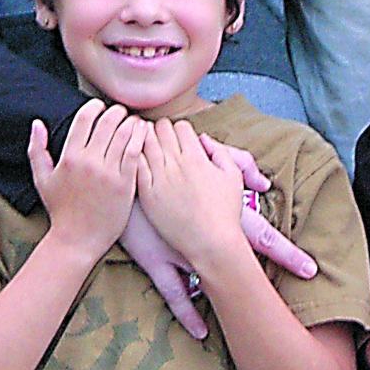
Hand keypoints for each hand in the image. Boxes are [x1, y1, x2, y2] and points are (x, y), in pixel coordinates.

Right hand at [27, 101, 143, 256]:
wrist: (77, 240)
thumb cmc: (60, 210)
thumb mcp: (42, 179)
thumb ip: (37, 149)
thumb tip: (37, 123)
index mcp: (70, 157)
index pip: (85, 118)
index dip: (94, 106)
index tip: (100, 106)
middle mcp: (90, 162)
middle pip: (108, 122)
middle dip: (116, 112)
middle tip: (119, 113)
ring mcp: (109, 173)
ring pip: (125, 134)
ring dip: (131, 122)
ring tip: (132, 122)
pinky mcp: (126, 184)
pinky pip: (136, 152)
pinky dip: (140, 138)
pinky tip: (142, 135)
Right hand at [115, 131, 315, 339]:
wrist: (122, 166)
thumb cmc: (165, 160)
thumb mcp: (200, 157)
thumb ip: (235, 163)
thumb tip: (263, 183)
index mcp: (219, 214)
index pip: (260, 235)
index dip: (285, 252)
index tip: (311, 270)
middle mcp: (206, 234)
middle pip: (247, 251)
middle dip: (279, 262)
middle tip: (304, 280)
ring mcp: (180, 249)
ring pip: (209, 282)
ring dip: (230, 304)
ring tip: (251, 331)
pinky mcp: (154, 259)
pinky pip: (174, 292)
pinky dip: (189, 314)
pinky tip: (202, 332)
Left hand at [135, 118, 246, 270]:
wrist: (211, 243)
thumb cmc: (226, 212)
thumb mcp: (233, 176)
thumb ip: (220, 152)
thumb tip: (203, 138)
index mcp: (197, 158)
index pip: (179, 126)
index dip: (179, 129)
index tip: (178, 138)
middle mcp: (176, 165)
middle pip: (160, 130)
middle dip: (161, 130)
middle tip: (161, 139)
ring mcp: (160, 179)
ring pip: (144, 144)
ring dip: (146, 141)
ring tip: (147, 146)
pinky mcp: (147, 195)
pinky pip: (135, 166)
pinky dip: (135, 158)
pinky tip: (138, 162)